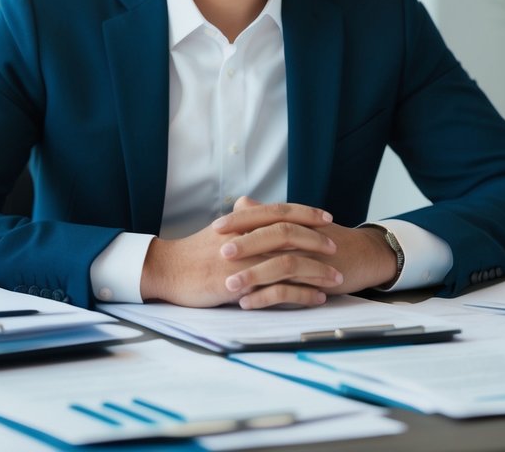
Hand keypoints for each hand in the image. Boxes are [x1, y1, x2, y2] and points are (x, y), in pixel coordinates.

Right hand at [139, 200, 341, 307]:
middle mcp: (246, 238)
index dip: (307, 213)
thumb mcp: (219, 229)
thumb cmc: (192, 252)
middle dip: (318, 241)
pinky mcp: (242, 286)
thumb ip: (240, 219)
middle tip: (336, 247)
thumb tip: (254, 206)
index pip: (281, 211)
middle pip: (291, 234)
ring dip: (317, 271)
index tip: (327, 217)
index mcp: (242, 222)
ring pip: (291, 262)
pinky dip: (303, 294)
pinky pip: (281, 290)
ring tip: (336, 278)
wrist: (168, 270)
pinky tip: (317, 297)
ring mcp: (245, 262)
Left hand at [216, 197, 399, 305]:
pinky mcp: (317, 281)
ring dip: (254, 275)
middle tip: (220, 251)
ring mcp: (311, 259)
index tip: (215, 227)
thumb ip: (268, 215)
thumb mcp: (297, 224)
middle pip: (273, 234)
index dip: (241, 220)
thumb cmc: (326, 240)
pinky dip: (268, 297)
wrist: (363, 256)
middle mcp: (303, 236)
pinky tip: (248, 303)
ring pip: (281, 262)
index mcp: (295, 220)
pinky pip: (291, 290)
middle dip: (245, 243)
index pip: (266, 214)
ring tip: (229, 286)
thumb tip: (241, 203)